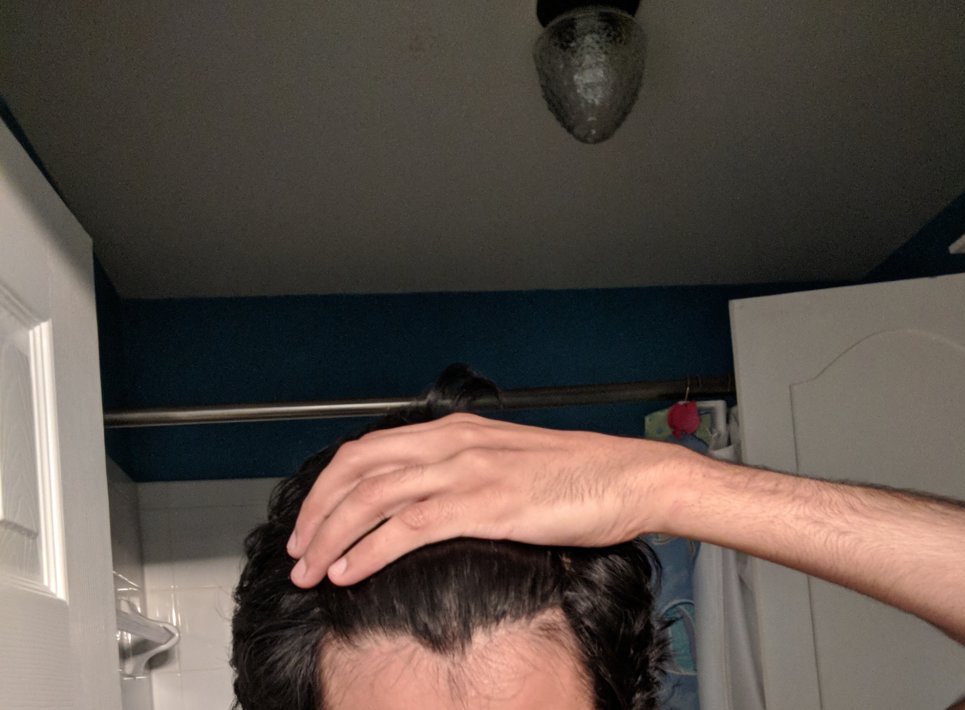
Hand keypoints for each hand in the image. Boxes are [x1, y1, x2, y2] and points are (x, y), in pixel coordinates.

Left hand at [285, 413, 698, 586]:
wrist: (629, 476)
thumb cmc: (578, 475)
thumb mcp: (508, 461)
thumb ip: (464, 472)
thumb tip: (426, 503)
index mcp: (455, 432)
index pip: (368, 450)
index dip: (330, 485)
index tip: (313, 518)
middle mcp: (452, 444)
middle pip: (357, 470)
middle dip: (317, 511)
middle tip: (298, 548)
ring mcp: (467, 471)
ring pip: (373, 498)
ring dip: (332, 536)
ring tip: (310, 569)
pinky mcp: (485, 504)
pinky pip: (409, 527)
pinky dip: (370, 550)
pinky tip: (350, 571)